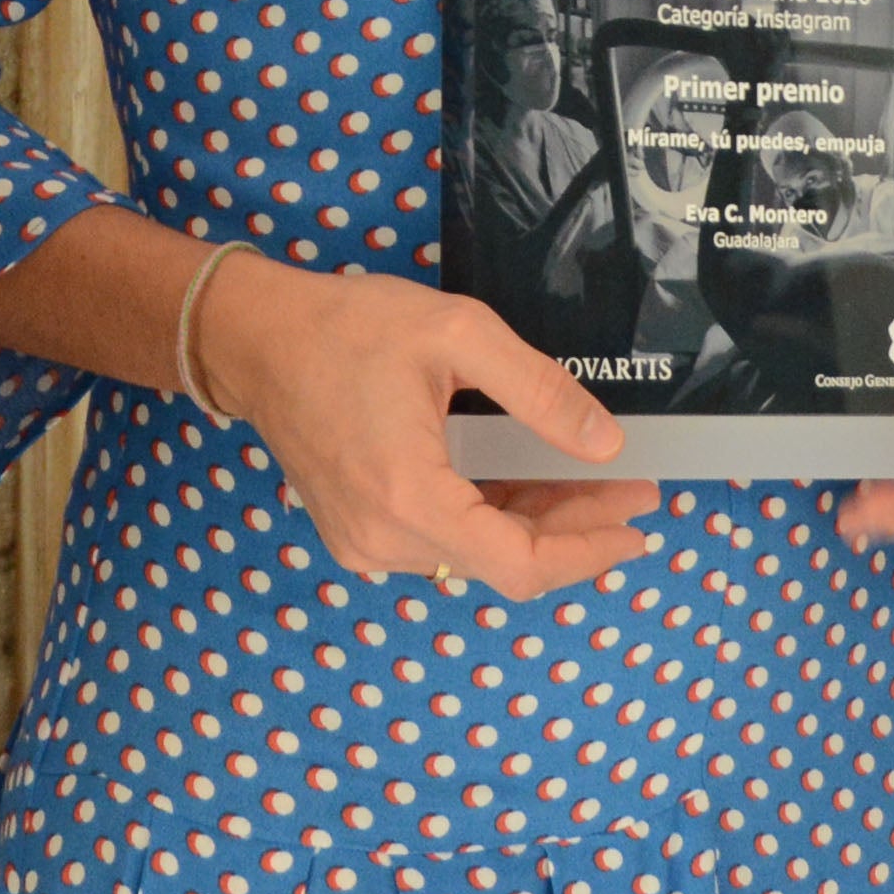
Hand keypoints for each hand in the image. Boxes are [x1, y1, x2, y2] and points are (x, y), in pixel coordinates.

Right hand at [194, 255, 662, 599]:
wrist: (254, 338)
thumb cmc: (350, 327)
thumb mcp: (459, 334)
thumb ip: (538, 393)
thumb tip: (606, 446)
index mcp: (409, 499)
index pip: (520, 566)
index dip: (588, 553)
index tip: (638, 525)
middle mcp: (382, 541)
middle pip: (504, 561)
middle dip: (574, 526)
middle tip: (630, 485)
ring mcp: (363, 544)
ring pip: (474, 553)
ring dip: (535, 520)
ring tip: (589, 477)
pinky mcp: (354, 533)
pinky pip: (439, 540)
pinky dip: (489, 516)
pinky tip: (526, 481)